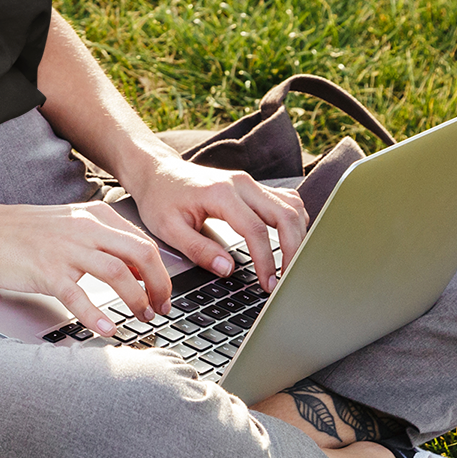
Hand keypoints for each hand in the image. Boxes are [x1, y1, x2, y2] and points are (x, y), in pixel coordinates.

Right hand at [0, 201, 174, 334]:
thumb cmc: (19, 233)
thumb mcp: (67, 226)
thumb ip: (100, 241)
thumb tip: (134, 268)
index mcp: (93, 217)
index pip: (142, 241)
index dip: (160, 270)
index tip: (163, 292)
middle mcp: (84, 229)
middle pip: (141, 253)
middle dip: (159, 284)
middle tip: (161, 307)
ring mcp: (65, 249)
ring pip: (118, 272)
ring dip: (137, 299)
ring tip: (142, 317)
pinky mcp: (46, 271)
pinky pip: (79, 295)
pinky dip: (97, 315)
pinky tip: (108, 330)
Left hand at [123, 150, 307, 300]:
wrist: (157, 172)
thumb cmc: (160, 199)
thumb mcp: (169, 230)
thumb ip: (200, 251)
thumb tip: (228, 270)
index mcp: (221, 194)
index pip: (256, 230)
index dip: (267, 261)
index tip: (269, 285)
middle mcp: (242, 183)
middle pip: (286, 215)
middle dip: (294, 250)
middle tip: (288, 279)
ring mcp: (250, 183)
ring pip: (292, 205)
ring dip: (299, 235)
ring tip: (292, 265)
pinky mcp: (253, 187)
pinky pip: (286, 201)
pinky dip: (294, 222)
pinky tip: (290, 242)